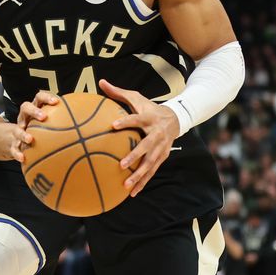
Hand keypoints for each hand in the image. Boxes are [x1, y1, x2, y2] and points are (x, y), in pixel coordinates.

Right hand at [12, 91, 60, 162]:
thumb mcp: (49, 123)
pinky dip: (18, 153)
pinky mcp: (13, 143)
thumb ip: (65, 122)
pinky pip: (14, 148)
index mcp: (35, 109)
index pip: (39, 97)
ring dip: (23, 133)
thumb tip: (91, 125)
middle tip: (43, 117)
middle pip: (25, 107)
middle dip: (34, 111)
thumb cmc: (38, 130)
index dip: (47, 97)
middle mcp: (25, 117)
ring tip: (30, 139)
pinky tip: (23, 158)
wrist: (13, 139)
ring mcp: (17, 130)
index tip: (57, 101)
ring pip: (17, 128)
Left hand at [99, 79, 179, 196]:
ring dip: (139, 176)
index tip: (112, 125)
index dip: (125, 121)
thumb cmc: (148, 108)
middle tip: (121, 165)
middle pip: (147, 146)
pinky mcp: (162, 157)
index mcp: (149, 117)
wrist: (175, 118)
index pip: (136, 119)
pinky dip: (143, 182)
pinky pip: (152, 171)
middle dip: (135, 156)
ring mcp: (161, 147)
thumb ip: (118, 92)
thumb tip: (100, 82)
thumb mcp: (136, 98)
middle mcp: (157, 134)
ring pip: (151, 163)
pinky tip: (132, 193)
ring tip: (126, 186)